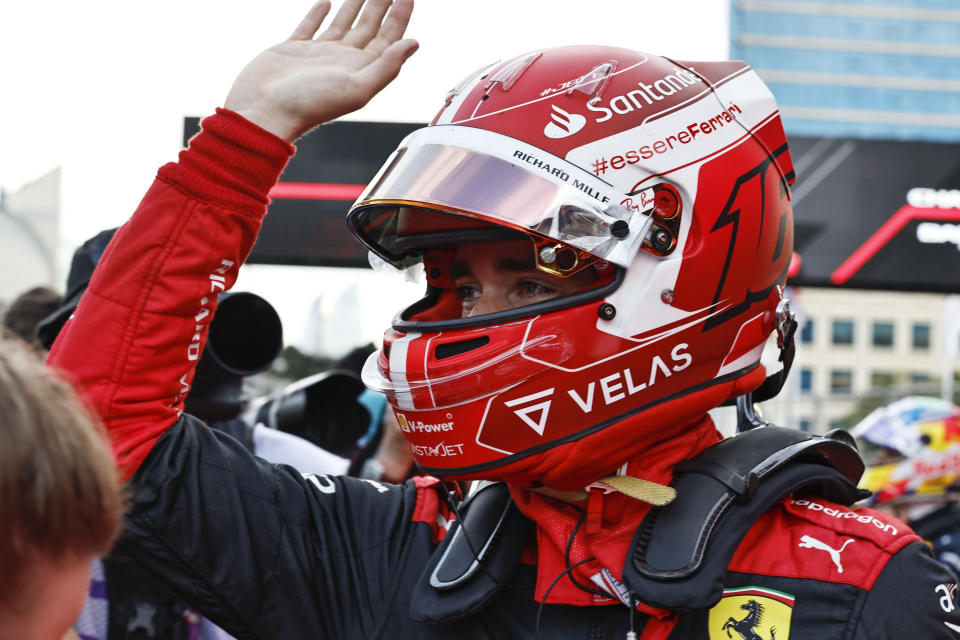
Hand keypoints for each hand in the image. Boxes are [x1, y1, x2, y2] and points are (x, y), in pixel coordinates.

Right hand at [225, 0, 417, 142]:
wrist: (264, 112)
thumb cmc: (309, 105)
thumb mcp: (356, 88)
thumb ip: (386, 66)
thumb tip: (414, 44)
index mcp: (360, 70)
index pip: (388, 38)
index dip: (400, 16)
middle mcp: (342, 62)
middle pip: (369, 28)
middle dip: (381, 6)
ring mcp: (318, 55)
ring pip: (342, 24)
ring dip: (355, 6)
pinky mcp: (292, 50)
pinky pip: (309, 26)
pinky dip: (318, 13)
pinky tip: (327, 2)